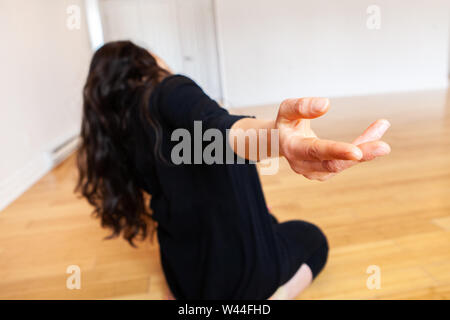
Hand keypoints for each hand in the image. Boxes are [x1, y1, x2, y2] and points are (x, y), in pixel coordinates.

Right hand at [276, 98, 390, 180]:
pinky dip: (363, 148)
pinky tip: (376, 132)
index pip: (315, 151)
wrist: (279, 142)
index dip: (336, 151)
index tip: (356, 152)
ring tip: (381, 125)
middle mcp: (303, 166)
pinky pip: (348, 162)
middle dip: (360, 155)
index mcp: (292, 148)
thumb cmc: (285, 123)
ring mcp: (315, 173)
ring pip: (344, 164)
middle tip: (384, 147)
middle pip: (334, 164)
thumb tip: (326, 104)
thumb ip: (302, 106)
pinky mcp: (326, 173)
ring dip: (366, 148)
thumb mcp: (287, 110)